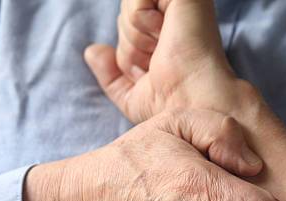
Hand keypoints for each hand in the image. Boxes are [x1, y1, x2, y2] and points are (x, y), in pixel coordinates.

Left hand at [84, 0, 244, 122]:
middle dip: (132, 44)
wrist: (193, 105)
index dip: (131, 52)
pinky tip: (165, 36)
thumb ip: (110, 75)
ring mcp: (180, 1)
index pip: (127, 24)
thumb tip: (91, 51)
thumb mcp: (132, 96)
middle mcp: (177, 11)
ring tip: (165, 49)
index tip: (156, 69)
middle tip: (161, 59)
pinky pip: (135, 0)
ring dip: (137, 37)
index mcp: (170, 28)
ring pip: (128, 7)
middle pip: (125, 14)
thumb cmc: (172, 103)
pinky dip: (140, 23)